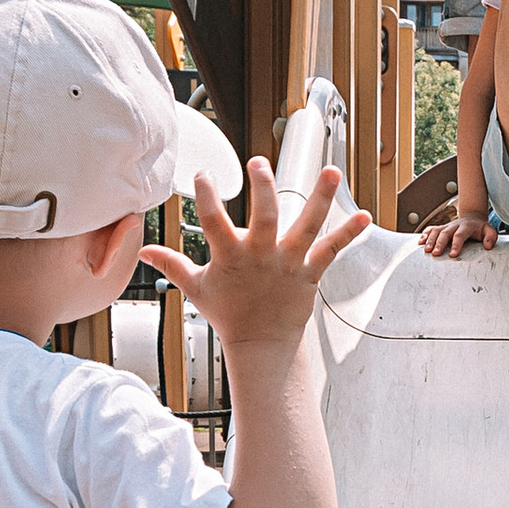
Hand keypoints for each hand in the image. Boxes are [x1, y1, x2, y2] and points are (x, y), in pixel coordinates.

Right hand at [157, 159, 367, 351]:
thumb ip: (172, 264)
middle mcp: (261, 257)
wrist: (261, 346)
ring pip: (306, 226)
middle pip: (264, 217)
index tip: (204, 175)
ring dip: (320, 198)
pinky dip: (348, 233)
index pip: (213, 222)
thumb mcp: (196, 287)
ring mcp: (287, 264)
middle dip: (262, 188)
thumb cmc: (229, 314)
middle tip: (258, 162)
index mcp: (230, 257)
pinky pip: (331, 250)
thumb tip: (143, 251)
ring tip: (331, 171)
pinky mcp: (309, 274)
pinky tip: (364, 215)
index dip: (206, 198)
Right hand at [420, 204, 493, 257]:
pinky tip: (420, 242)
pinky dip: (424, 235)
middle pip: (445, 233)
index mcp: (466, 227)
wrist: (472, 218)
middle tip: (436, 254)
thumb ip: (491, 237)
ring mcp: (447, 226)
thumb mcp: (490, 231)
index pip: (460, 235)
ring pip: (436, 231)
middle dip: (439, 243)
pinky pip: (431, 229)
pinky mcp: (441, 227)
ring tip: (426, 250)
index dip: (456, 244)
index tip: (452, 255)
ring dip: (430, 240)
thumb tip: (487, 246)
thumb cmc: (480, 228)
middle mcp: (455, 225)